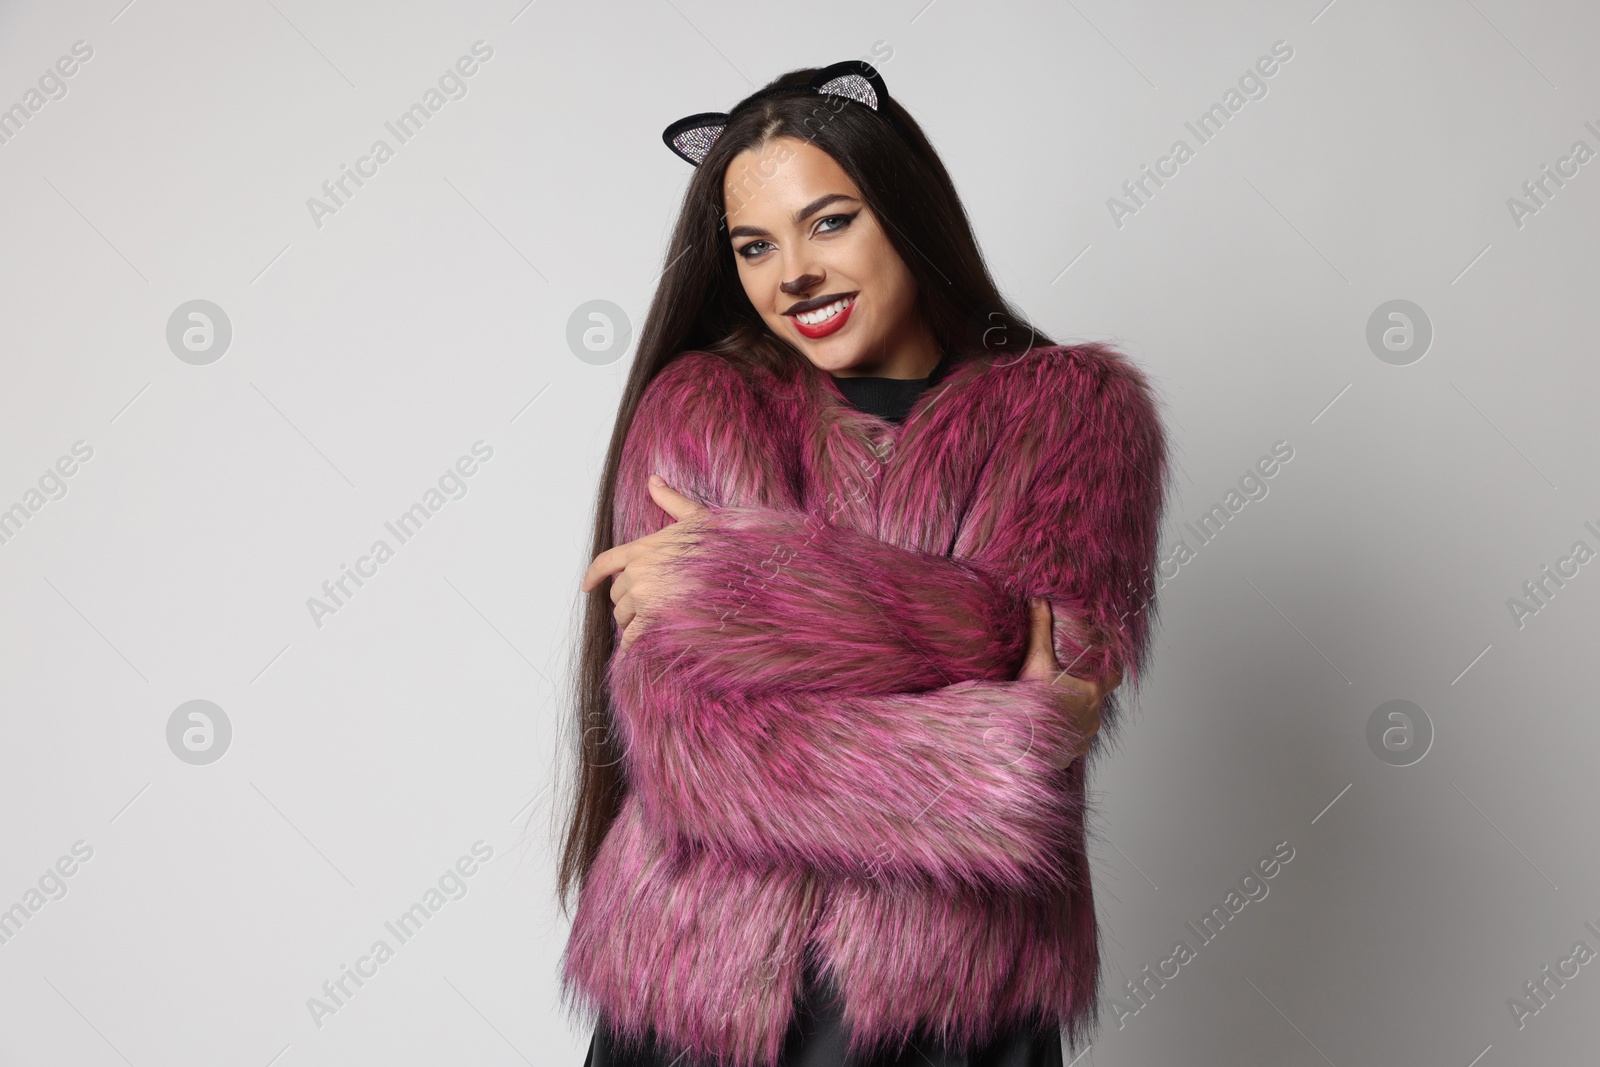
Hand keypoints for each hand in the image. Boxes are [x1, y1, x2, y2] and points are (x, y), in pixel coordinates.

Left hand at [580, 476, 710, 651]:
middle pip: (615, 593)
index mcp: (642, 548)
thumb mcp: (696, 517)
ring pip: (622, 614)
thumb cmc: (721, 545)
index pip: (605, 562)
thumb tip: (653, 478)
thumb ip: (670, 500)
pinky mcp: (654, 618)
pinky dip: (632, 642)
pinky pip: (633, 635)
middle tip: (641, 607)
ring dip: (629, 621)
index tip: (586, 586)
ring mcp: (645, 596)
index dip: (593, 575)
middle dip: (625, 601)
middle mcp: (638, 572)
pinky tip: (637, 646)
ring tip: (643, 625)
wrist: (739, 572)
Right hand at [1017, 597, 1121, 768]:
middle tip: (1067, 684)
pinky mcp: (1070, 754)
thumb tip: (1039, 600)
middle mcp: (1093, 717)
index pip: (1114, 677)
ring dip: (1074, 716)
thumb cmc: (1031, 702)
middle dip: (1084, 693)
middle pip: (1096, 701)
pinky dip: (1064, 735)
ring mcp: (1083, 738)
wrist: (1018, 740)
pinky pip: (1072, 742)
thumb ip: (1040, 630)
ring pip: (1085, 723)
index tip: (1106, 663)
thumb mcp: (1036, 661)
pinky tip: (1048, 729)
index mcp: (1091, 693)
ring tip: (1055, 708)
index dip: (1112, 669)